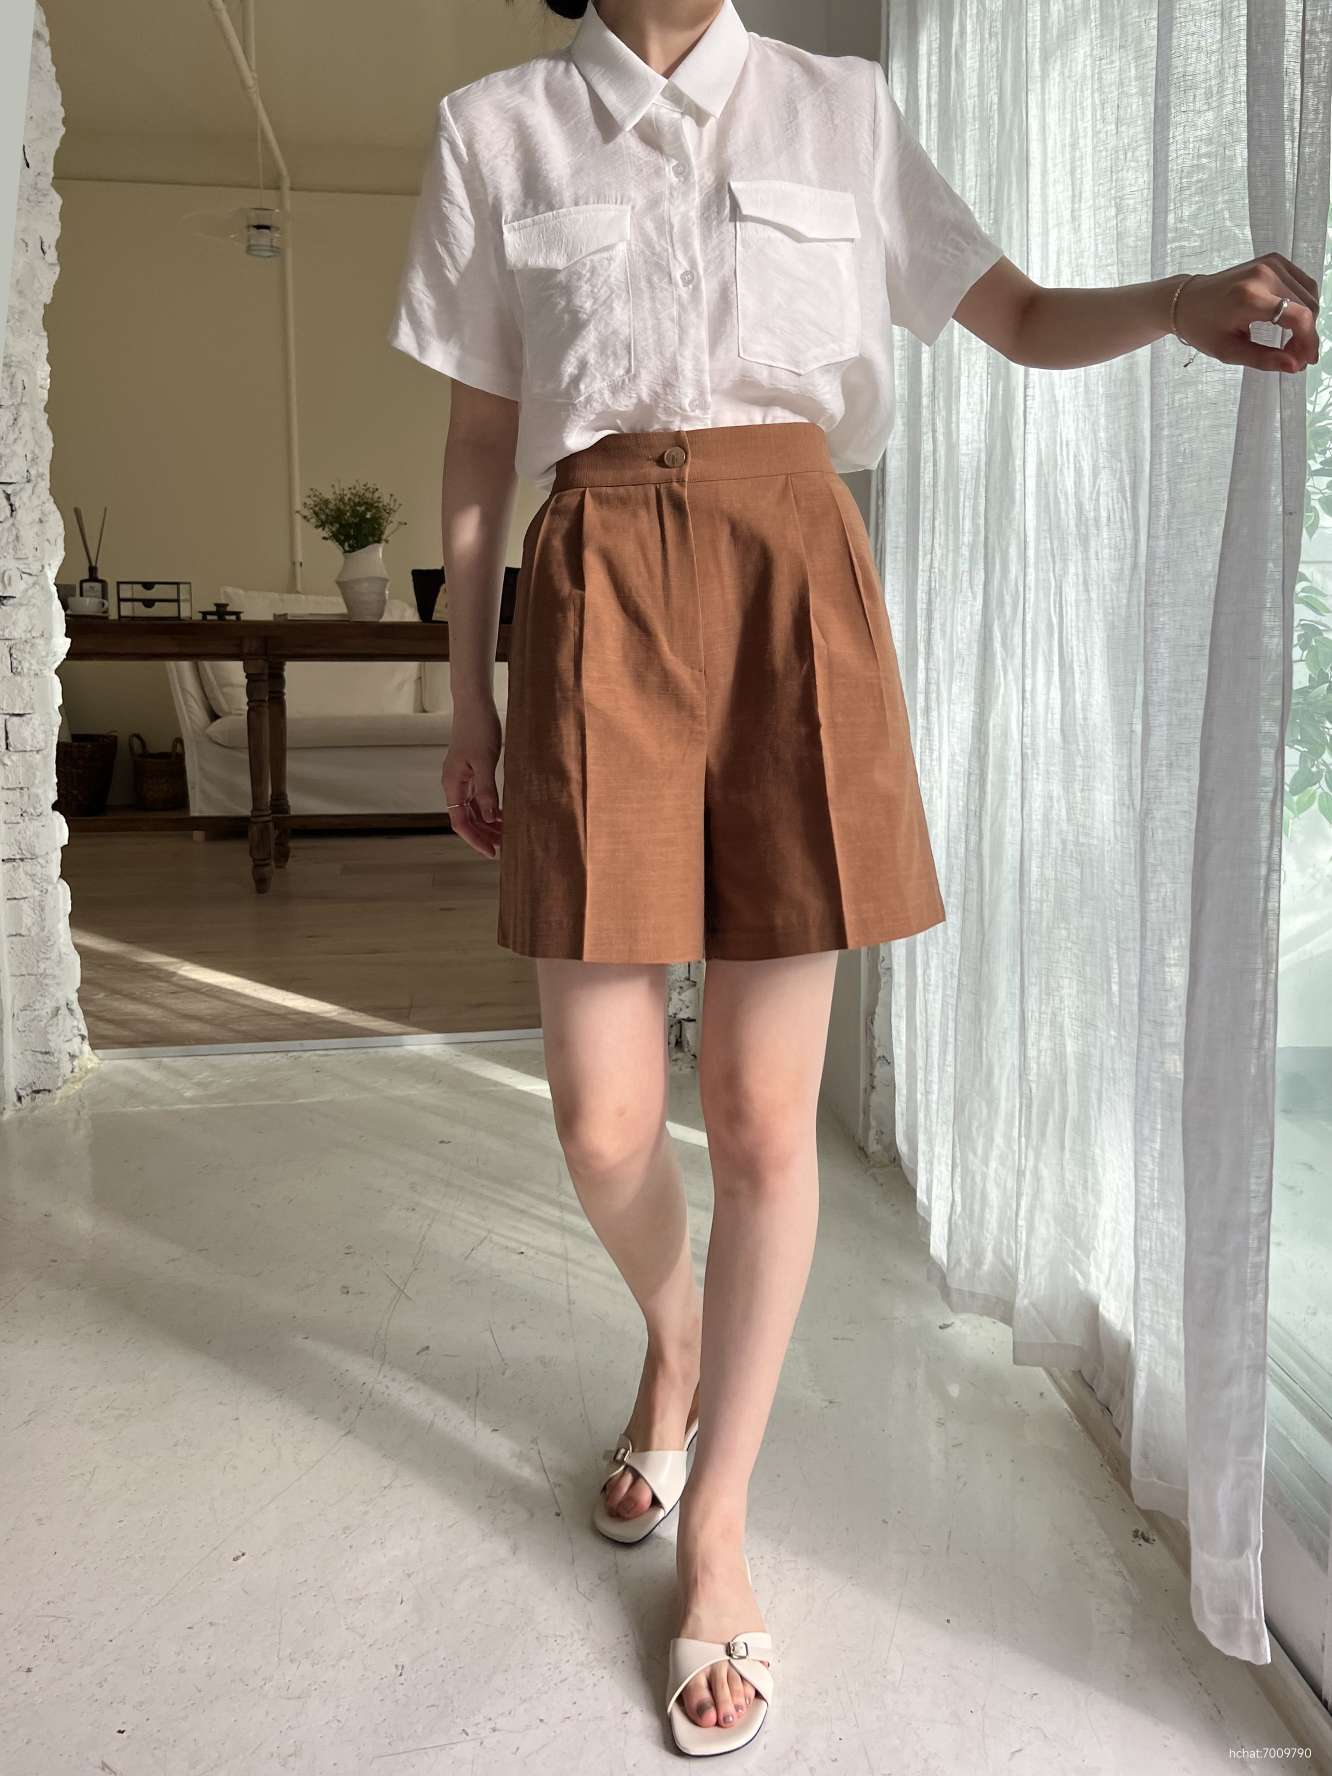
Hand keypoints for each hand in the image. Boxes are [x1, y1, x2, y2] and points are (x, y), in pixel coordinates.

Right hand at [443, 705, 503, 859]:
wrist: (475, 705)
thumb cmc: (478, 729)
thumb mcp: (485, 762)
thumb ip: (487, 791)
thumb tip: (490, 818)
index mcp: (452, 784)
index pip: (460, 822)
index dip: (475, 839)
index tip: (492, 852)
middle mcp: (454, 785)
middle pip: (467, 819)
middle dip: (484, 834)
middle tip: (506, 847)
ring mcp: (463, 779)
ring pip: (473, 810)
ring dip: (488, 824)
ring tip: (507, 834)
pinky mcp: (472, 772)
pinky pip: (479, 798)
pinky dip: (490, 809)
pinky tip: (504, 815)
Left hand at [1175, 253, 1320, 371]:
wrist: (1187, 300)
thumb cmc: (1203, 327)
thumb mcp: (1228, 351)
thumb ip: (1263, 359)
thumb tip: (1294, 366)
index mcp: (1250, 297)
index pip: (1298, 315)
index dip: (1308, 340)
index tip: (1307, 361)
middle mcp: (1264, 274)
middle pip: (1307, 306)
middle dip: (1306, 335)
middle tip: (1293, 357)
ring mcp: (1271, 263)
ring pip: (1309, 295)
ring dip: (1306, 321)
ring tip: (1289, 343)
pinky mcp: (1274, 260)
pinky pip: (1302, 284)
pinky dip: (1302, 304)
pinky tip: (1289, 322)